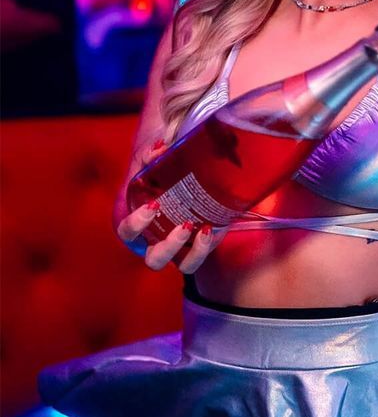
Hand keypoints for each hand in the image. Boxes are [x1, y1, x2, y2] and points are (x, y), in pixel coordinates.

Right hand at [116, 139, 227, 272]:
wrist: (188, 178)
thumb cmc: (162, 175)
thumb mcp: (155, 164)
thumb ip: (151, 156)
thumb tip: (160, 149)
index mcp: (141, 225)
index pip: (128, 232)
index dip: (136, 224)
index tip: (153, 204)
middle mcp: (158, 242)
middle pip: (155, 260)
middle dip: (168, 247)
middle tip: (183, 224)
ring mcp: (182, 248)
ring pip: (184, 267)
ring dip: (193, 252)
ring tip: (199, 229)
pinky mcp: (201, 245)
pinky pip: (201, 257)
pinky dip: (205, 247)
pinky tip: (210, 229)